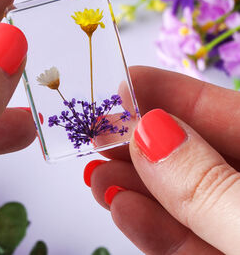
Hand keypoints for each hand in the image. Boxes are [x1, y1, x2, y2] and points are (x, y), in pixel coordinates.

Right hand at [85, 66, 239, 254]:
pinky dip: (152, 228)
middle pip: (196, 154)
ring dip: (136, 187)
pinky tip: (120, 207)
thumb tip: (150, 132)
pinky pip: (188, 244)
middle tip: (99, 132)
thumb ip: (208, 184)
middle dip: (143, 142)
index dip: (173, 93)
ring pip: (186, 200)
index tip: (124, 83)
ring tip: (97, 173)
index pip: (225, 112)